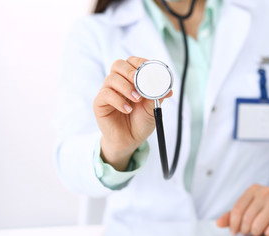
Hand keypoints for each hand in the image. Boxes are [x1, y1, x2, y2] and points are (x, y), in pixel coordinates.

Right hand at [94, 56, 171, 170]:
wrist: (130, 140)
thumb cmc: (140, 122)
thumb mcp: (152, 109)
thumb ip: (157, 97)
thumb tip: (168, 89)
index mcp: (131, 80)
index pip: (132, 62)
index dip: (139, 63)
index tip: (149, 70)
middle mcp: (118, 83)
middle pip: (118, 65)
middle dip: (130, 71)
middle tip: (140, 83)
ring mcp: (107, 92)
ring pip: (111, 78)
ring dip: (126, 87)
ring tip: (136, 100)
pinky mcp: (100, 103)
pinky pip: (105, 95)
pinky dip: (118, 101)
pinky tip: (127, 109)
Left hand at [216, 184, 268, 235]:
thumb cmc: (262, 212)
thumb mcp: (246, 211)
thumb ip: (231, 216)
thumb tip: (218, 223)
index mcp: (253, 189)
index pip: (238, 208)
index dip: (233, 223)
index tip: (234, 232)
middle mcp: (265, 192)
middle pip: (247, 217)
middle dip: (244, 229)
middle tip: (246, 233)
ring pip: (258, 224)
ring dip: (255, 232)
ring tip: (256, 232)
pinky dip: (267, 234)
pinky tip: (268, 232)